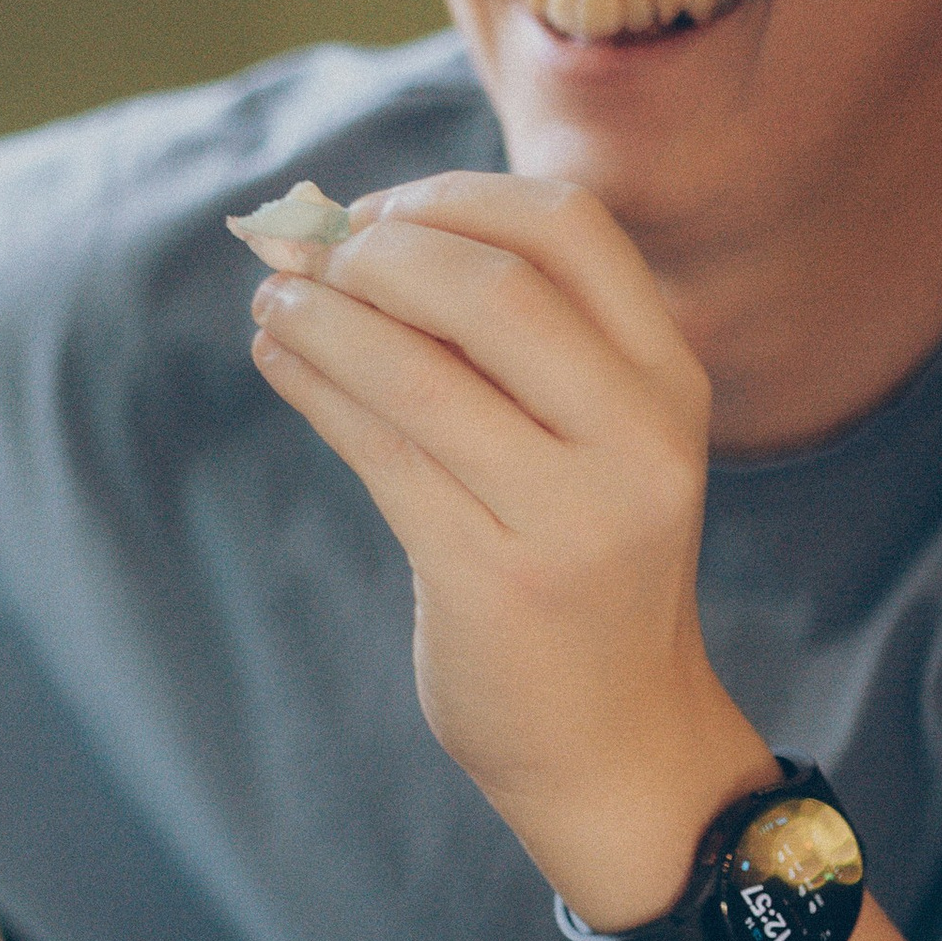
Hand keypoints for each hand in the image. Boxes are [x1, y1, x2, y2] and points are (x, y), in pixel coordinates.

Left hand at [247, 173, 773, 920]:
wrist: (612, 741)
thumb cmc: (581, 567)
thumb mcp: (593, 444)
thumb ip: (512, 348)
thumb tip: (351, 238)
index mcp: (669, 382)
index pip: (570, 229)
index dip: (457, 198)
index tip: (379, 209)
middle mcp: (638, 440)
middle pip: (495, 288)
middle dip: (380, 255)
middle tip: (309, 254)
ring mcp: (571, 515)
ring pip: (420, 375)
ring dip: (324, 319)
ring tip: (272, 301)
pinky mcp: (492, 579)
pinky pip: (380, 453)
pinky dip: (315, 389)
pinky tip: (280, 362)